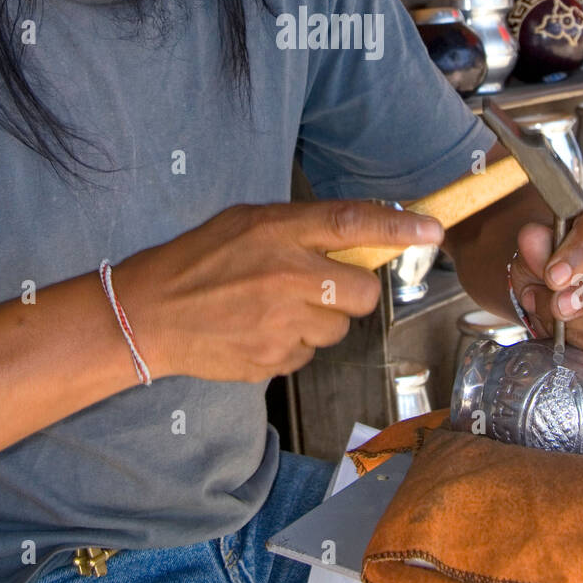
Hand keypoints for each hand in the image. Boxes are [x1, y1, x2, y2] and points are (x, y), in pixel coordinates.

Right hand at [112, 201, 443, 382]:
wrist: (150, 316)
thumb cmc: (198, 260)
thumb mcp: (247, 221)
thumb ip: (301, 226)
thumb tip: (359, 232)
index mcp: (278, 231)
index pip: (354, 222)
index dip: (400, 225)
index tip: (433, 229)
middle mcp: (286, 277)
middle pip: (361, 292)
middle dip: (352, 290)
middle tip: (323, 284)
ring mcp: (281, 325)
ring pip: (337, 328)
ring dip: (320, 319)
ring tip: (277, 308)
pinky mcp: (274, 361)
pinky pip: (309, 353)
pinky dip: (295, 343)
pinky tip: (261, 330)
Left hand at [509, 204, 582, 357]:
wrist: (556, 298)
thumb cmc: (553, 266)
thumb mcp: (535, 253)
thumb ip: (534, 246)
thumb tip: (532, 238)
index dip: (580, 251)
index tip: (554, 276)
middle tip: (559, 306)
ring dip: (578, 321)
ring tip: (552, 313)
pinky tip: (569, 329)